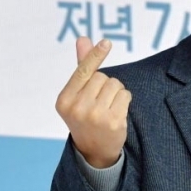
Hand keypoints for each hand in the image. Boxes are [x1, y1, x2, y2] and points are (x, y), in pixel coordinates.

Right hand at [56, 37, 131, 167]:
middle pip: (102, 77)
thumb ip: (82, 67)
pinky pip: (125, 95)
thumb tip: (83, 39)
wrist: (94, 151)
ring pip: (115, 84)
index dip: (95, 56)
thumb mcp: (77, 95)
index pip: (83, 71)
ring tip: (109, 107)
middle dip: (105, 85)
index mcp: (64, 99)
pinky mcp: (112, 122)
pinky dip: (125, 100)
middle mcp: (78, 108)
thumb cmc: (85, 117)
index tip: (106, 43)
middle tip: (100, 102)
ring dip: (116, 92)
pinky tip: (117, 112)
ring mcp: (95, 116)